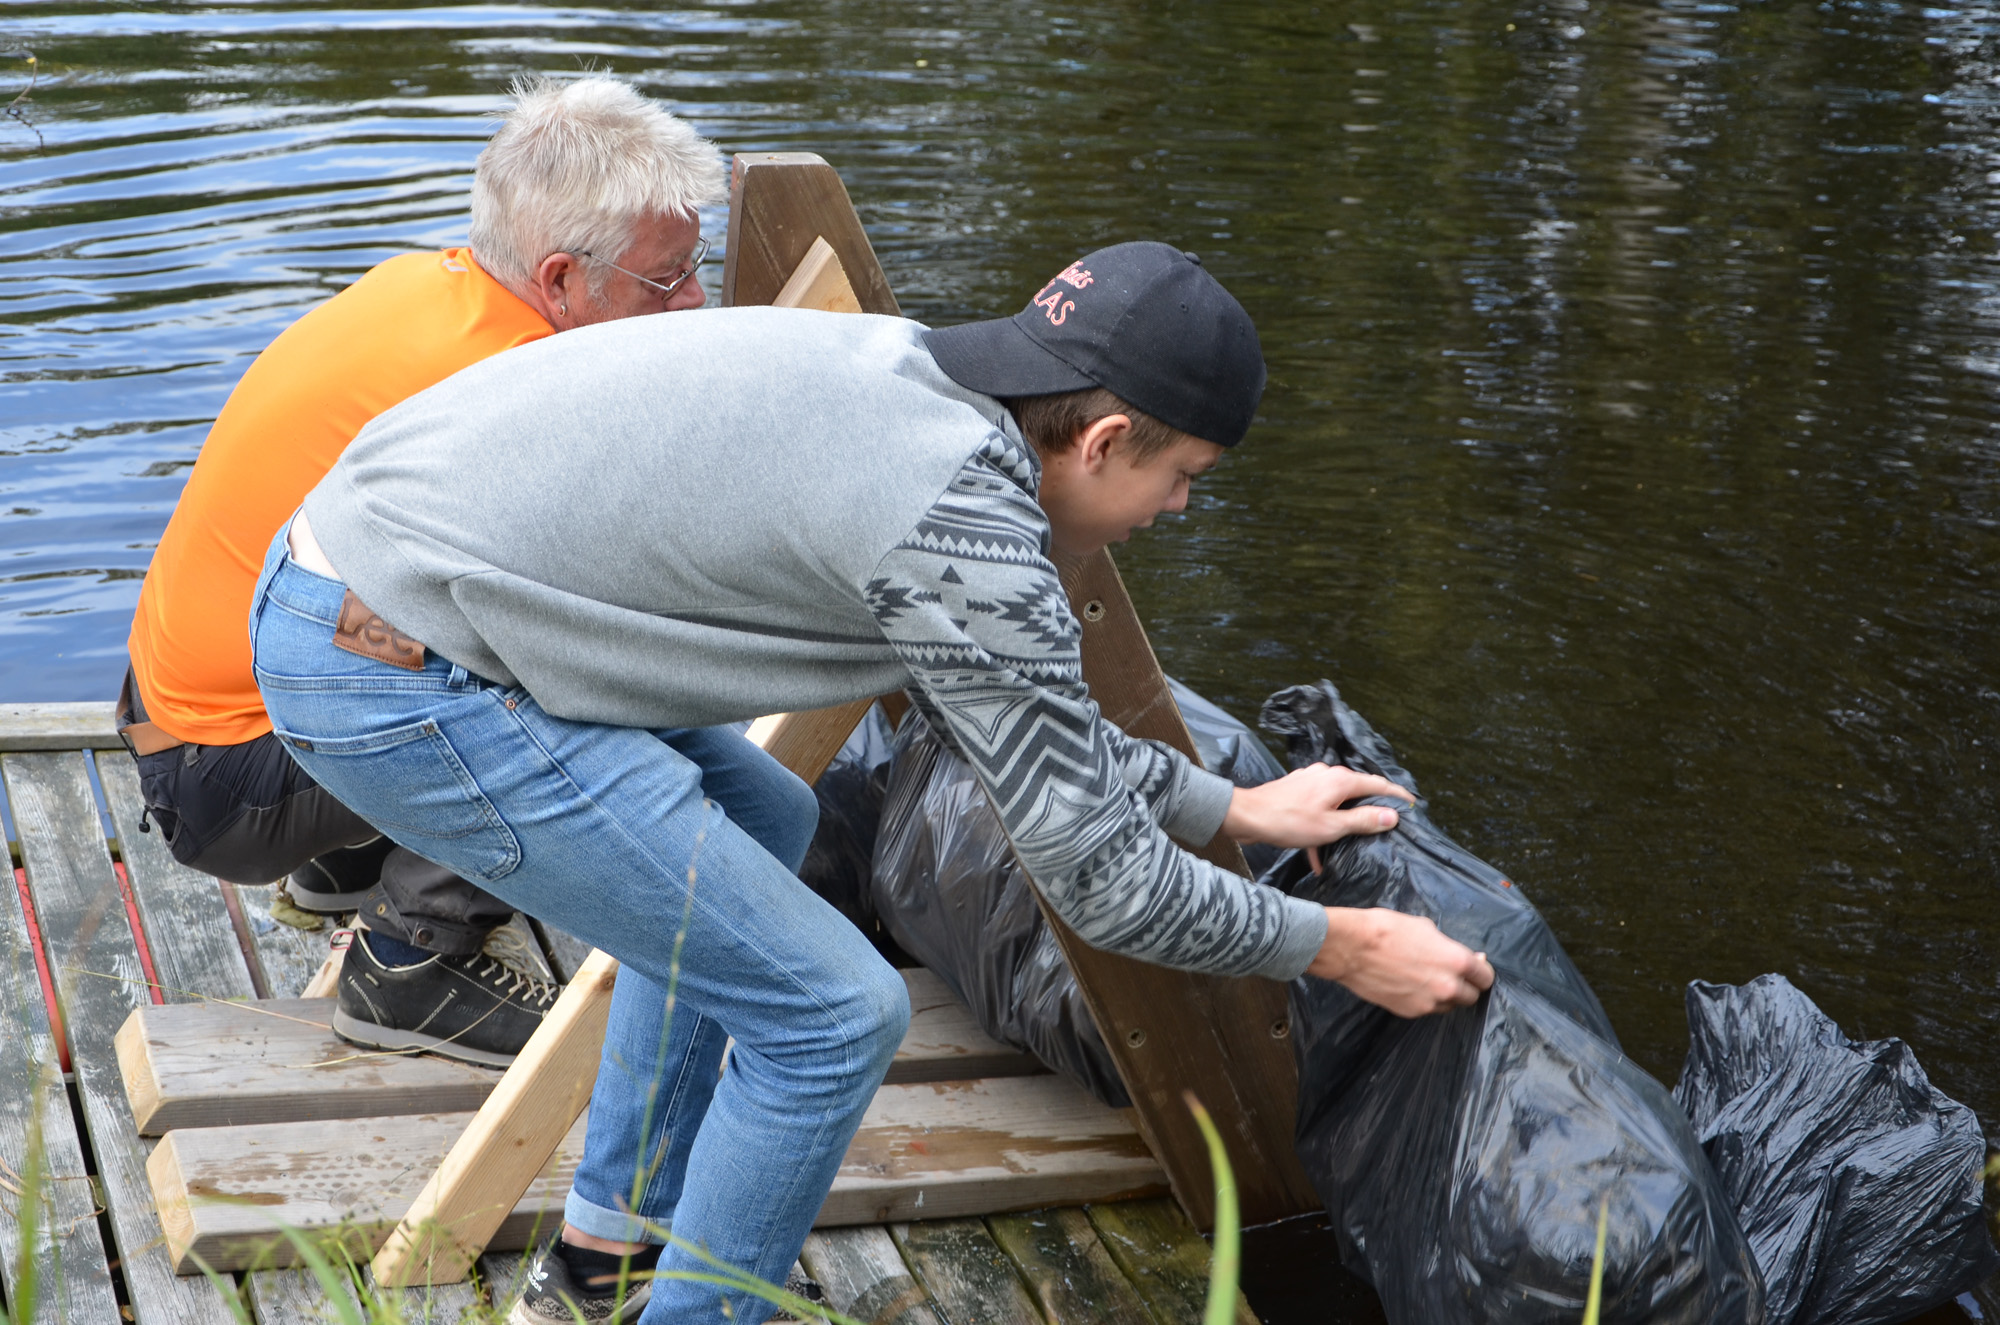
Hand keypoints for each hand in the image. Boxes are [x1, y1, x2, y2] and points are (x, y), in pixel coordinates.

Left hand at [1222, 763, 1414, 870]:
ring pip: (1336, 802)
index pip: (1378, 783)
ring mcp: (1310, 781)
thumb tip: (1392, 815)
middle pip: (1357, 791)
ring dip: (1343, 824)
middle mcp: (1326, 775)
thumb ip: (1363, 820)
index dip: (1397, 795)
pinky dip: (1322, 828)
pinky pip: (1317, 809)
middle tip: (1386, 824)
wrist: (1244, 816)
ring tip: (1350, 846)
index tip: (1412, 803)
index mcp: (1340, 780)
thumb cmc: (1287, 822)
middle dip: (1370, 809)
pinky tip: (1317, 856)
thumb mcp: (1332, 827)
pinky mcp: (1296, 791)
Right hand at [1307, 907, 1493, 1016]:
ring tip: (1428, 979)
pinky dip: (1425, 999)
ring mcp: (1428, 1003)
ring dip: (1446, 995)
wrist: (1351, 947)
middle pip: (1472, 996)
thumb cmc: (1387, 929)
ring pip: (1450, 1005)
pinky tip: (1411, 984)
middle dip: (1466, 986)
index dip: (1481, 971)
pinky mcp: (1410, 1012)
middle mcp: (1447, 986)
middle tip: (1452, 974)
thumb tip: (1469, 958)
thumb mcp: (1426, 928)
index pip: (1486, 977)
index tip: (1476, 968)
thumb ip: (1450, 947)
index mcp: (1457, 961)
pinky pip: (1427, 1009)